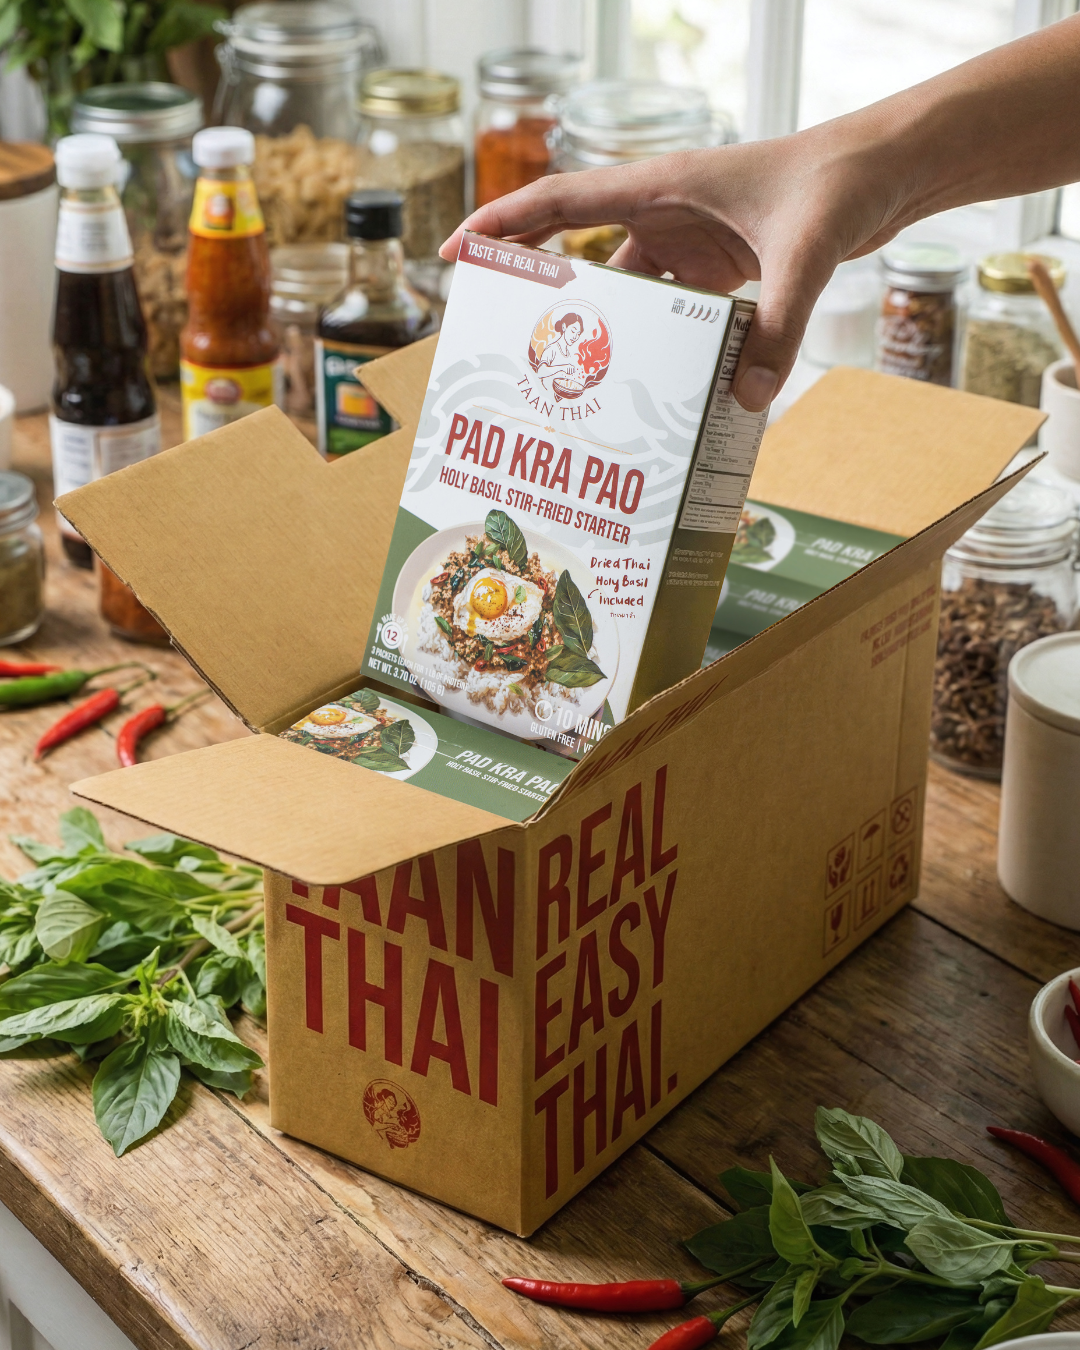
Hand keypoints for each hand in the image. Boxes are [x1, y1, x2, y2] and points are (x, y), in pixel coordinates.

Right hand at [442, 123, 911, 410]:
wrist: (888, 170)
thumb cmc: (840, 181)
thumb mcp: (806, 251)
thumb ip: (778, 326)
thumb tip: (745, 401)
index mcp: (661, 185)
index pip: (560, 199)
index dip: (503, 225)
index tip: (457, 252)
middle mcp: (665, 212)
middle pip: (579, 249)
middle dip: (541, 291)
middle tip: (505, 338)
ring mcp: (691, 242)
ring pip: (629, 293)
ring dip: (607, 333)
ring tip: (576, 385)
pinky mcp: (720, 267)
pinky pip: (676, 312)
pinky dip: (664, 346)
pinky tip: (659, 387)